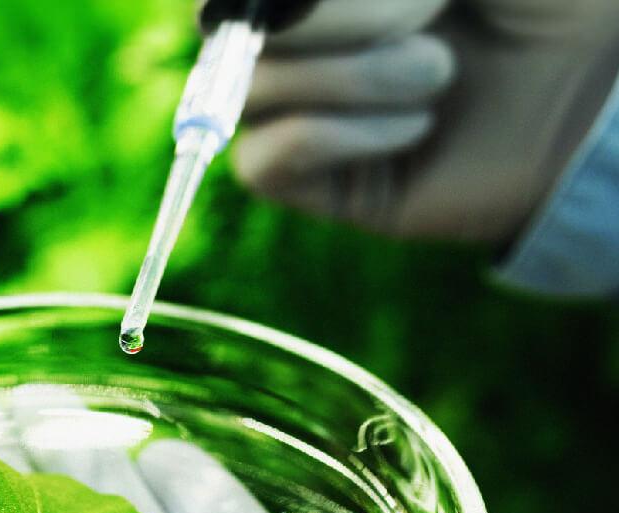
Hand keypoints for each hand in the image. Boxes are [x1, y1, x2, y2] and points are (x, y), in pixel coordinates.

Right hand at [233, 0, 618, 242]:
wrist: (589, 94)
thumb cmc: (540, 3)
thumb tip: (270, 11)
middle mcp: (300, 45)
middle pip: (238, 31)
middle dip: (344, 17)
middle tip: (434, 13)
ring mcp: (301, 113)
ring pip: (250, 91)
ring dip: (350, 76)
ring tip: (436, 78)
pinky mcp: (314, 186)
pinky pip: (263, 160)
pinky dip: (334, 136)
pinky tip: (411, 129)